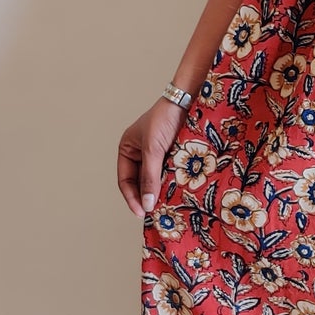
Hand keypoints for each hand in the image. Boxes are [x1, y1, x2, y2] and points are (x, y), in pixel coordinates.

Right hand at [118, 97, 188, 218]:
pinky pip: (170, 175)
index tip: (141, 213)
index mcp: (128, 149)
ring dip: (161, 193)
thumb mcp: (153, 149)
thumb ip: (149, 176)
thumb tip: (147, 203)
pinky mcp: (174, 156)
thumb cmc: (165, 118)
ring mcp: (158, 155)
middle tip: (155, 214)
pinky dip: (172, 185)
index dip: (132, 198)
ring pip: (157, 181)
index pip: (125, 180)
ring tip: (166, 207)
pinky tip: (177, 195)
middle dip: (147, 197)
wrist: (189, 101)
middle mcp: (141, 154)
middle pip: (141, 183)